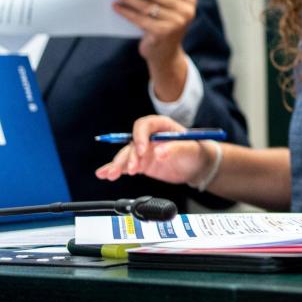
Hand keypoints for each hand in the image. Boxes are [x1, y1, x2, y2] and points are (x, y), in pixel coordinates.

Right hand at [94, 115, 211, 186]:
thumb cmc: (197, 151)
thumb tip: (158, 152)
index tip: (142, 151)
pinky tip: (104, 174)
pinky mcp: (141, 163)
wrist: (198, 165)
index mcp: (161, 126)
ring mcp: (144, 150)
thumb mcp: (190, 148)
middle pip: (132, 142)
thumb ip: (175, 149)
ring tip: (111, 175)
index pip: (144, 126)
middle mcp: (149, 136)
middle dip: (129, 156)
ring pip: (126, 155)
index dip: (140, 136)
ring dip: (118, 164)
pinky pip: (126, 165)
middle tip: (133, 168)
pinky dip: (116, 169)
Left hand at [110, 0, 194, 97]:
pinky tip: (116, 6)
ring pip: (147, 6)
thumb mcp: (168, 9)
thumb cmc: (163, 26)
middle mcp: (186, 12)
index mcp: (189, 2)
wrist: (165, 55)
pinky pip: (140, 19)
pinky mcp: (163, 34)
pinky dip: (126, 12)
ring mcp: (176, 24)